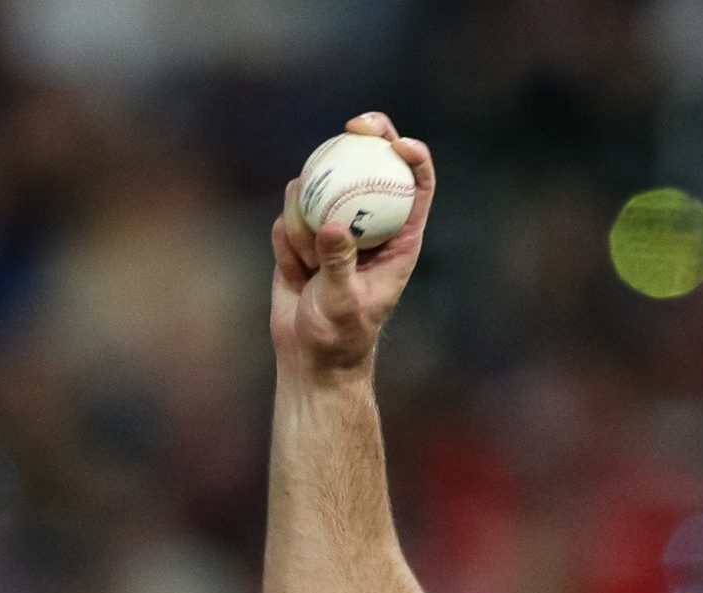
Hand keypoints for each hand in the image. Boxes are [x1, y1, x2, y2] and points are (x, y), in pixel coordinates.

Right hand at [270, 112, 435, 382]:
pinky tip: (294, 271)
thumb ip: (338, 264)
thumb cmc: (340, 337)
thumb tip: (333, 226)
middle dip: (364, 137)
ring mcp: (335, 226)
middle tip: (352, 126)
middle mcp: (369, 227)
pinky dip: (286, 241)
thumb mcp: (343, 303)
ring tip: (309, 265)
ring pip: (318, 188)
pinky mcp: (303, 233)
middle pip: (370, 166)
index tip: (396, 141)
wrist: (311, 356)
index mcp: (400, 241)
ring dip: (306, 219)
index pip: (416, 187)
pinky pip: (288, 218)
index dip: (414, 156)